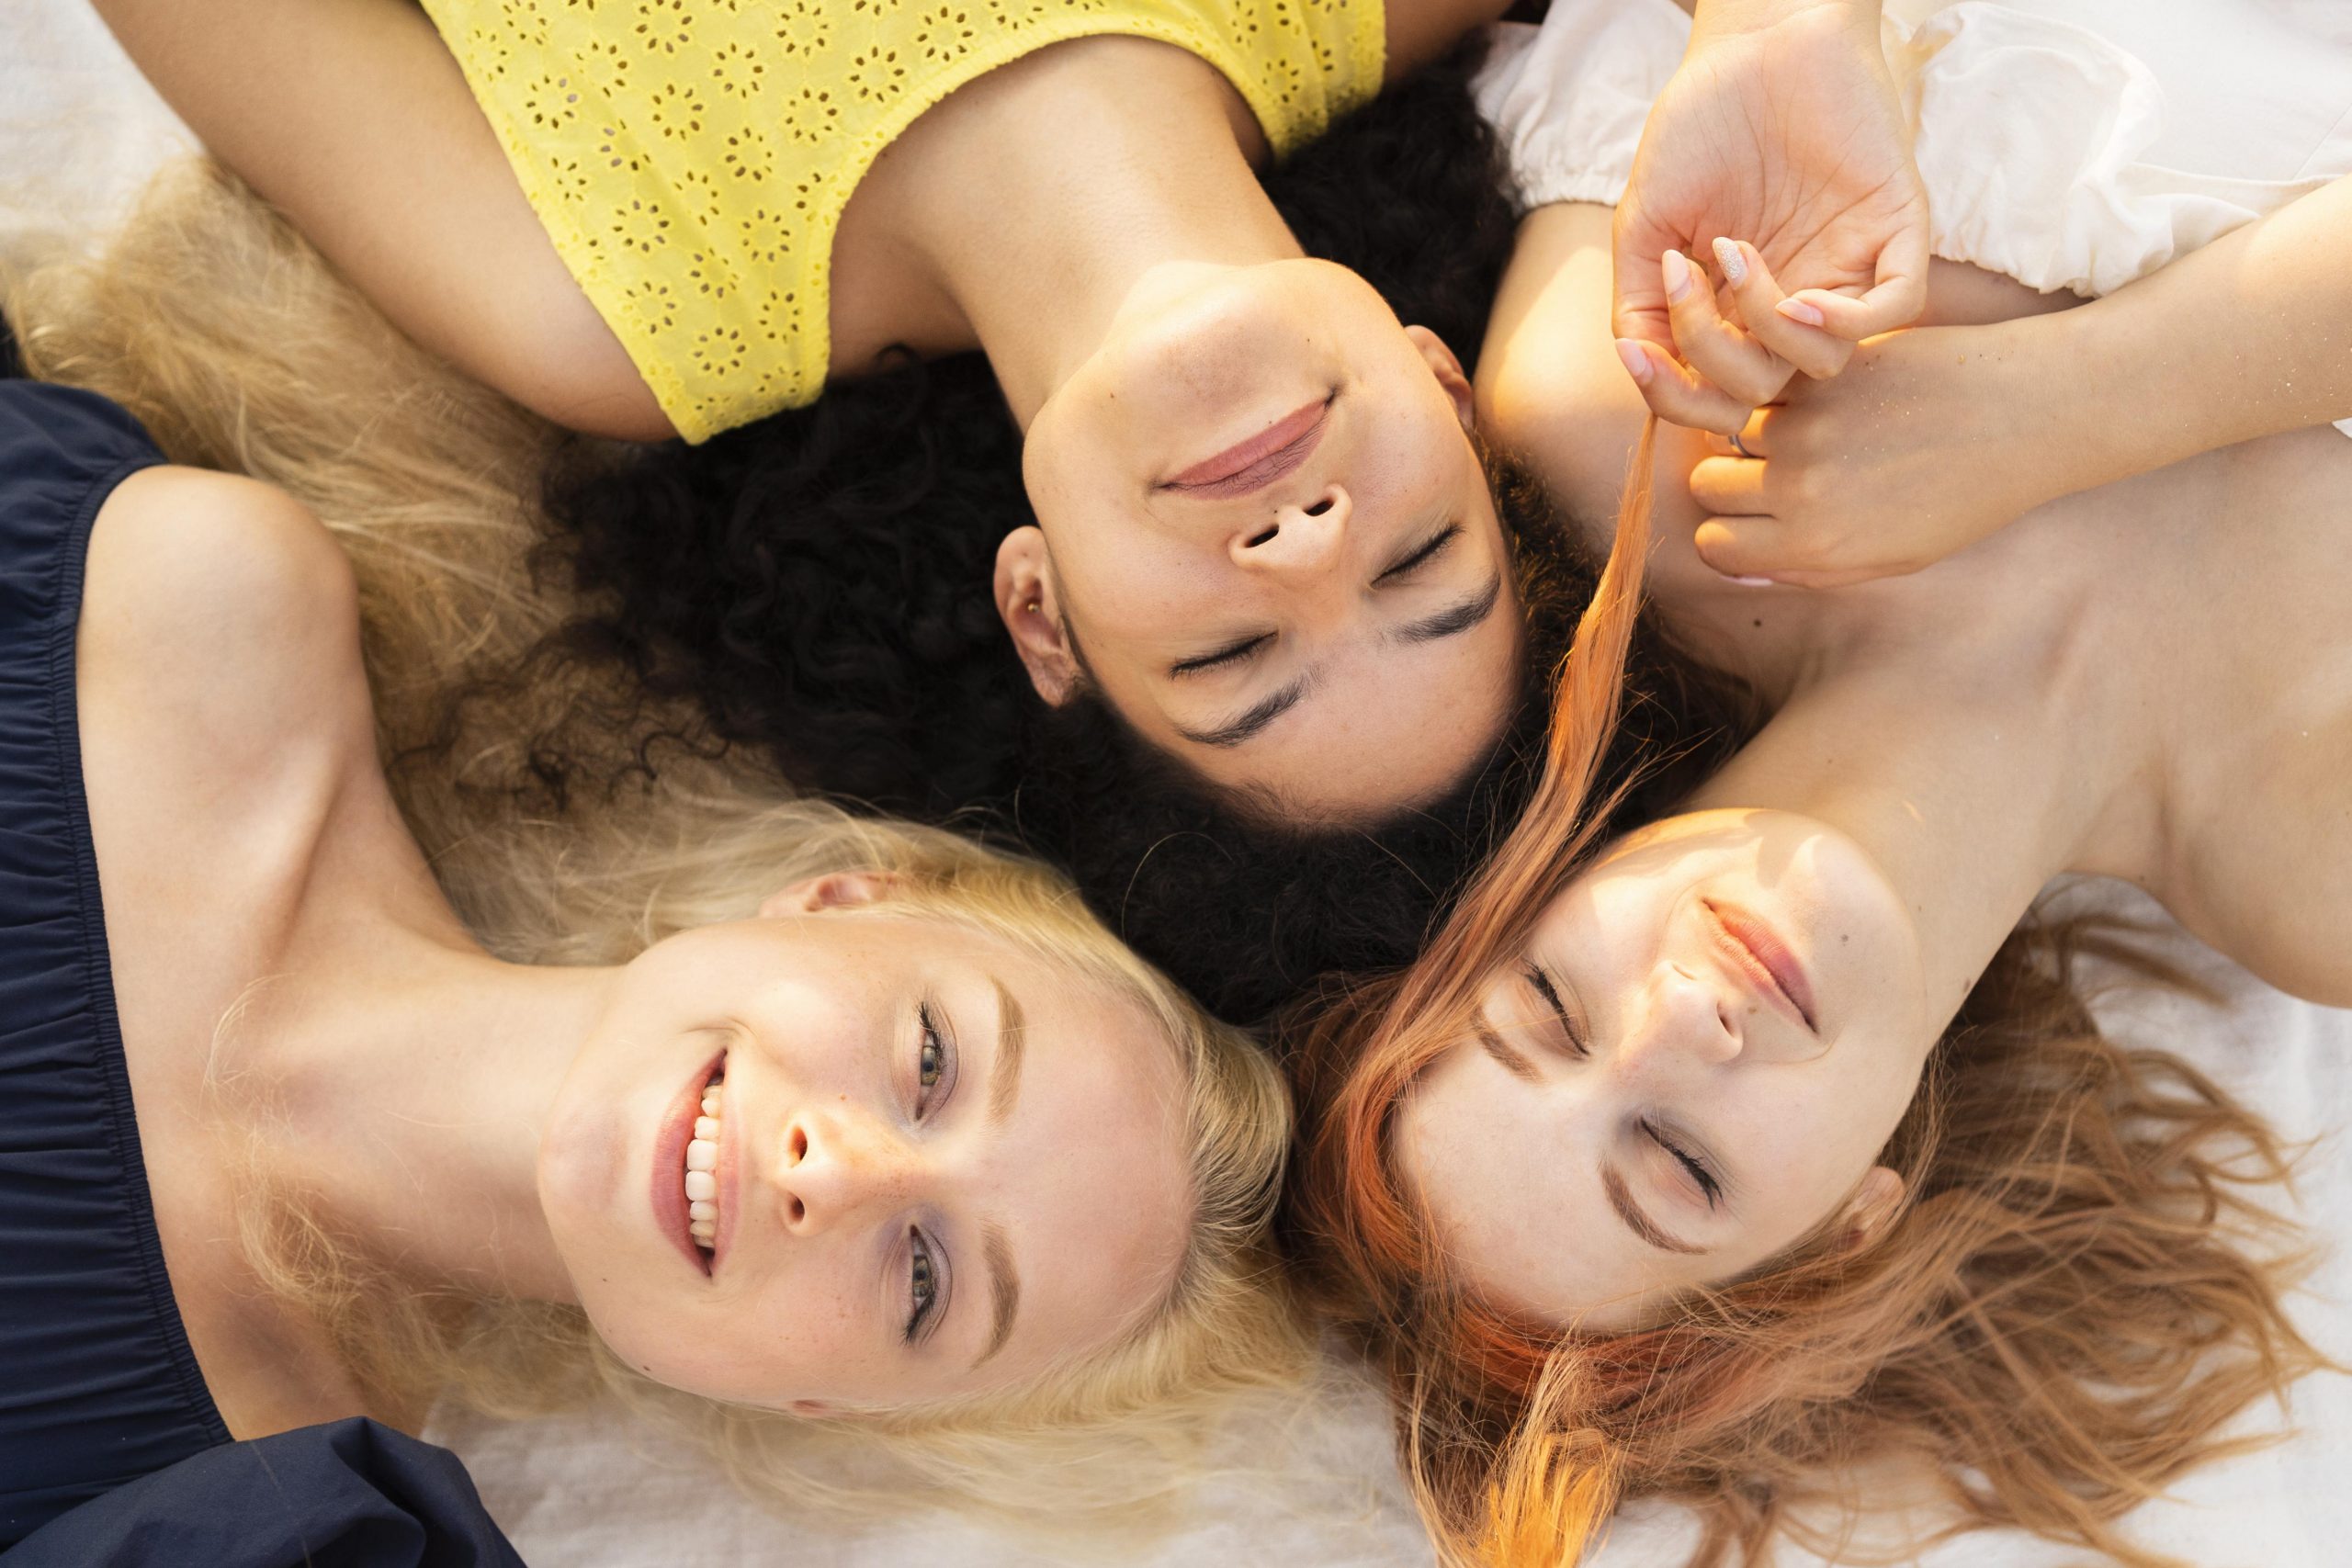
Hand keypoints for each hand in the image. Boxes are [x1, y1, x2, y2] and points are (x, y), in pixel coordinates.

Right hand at [1614, 0, 1929, 433]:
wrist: (1753, 42)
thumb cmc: (1700, 124)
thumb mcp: (1645, 223)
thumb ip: (1639, 301)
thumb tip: (1641, 363)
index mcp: (1735, 306)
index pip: (1716, 395)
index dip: (1676, 396)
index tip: (1637, 353)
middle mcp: (1791, 297)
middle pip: (1764, 389)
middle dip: (1713, 354)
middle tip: (1687, 271)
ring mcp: (1845, 267)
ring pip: (1826, 362)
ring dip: (1770, 332)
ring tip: (1738, 256)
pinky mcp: (1894, 229)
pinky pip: (1895, 308)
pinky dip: (1849, 324)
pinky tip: (1801, 298)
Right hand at [1684, 320, 2061, 586]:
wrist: (2028, 416)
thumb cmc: (1968, 496)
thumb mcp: (1894, 559)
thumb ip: (1813, 571)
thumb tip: (1745, 573)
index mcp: (1813, 545)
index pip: (1713, 546)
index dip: (1730, 534)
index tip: (1754, 520)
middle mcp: (1799, 488)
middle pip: (1707, 486)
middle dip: (1732, 481)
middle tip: (1773, 470)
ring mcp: (1808, 424)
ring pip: (1734, 430)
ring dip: (1761, 430)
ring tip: (1816, 428)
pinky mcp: (1823, 373)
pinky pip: (1771, 385)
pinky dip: (1787, 390)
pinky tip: (1833, 395)